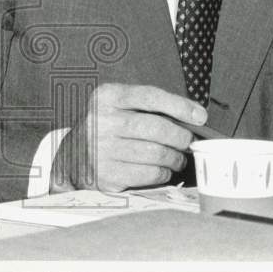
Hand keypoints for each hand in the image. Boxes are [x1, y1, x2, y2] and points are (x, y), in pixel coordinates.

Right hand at [51, 83, 205, 192]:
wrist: (72, 158)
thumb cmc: (106, 129)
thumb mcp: (117, 106)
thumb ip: (148, 107)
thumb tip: (193, 117)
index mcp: (106, 96)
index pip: (150, 96)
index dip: (180, 106)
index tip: (200, 116)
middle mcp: (102, 120)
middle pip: (157, 128)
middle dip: (181, 137)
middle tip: (188, 142)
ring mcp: (102, 149)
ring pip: (157, 153)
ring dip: (175, 158)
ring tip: (177, 158)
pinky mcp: (106, 175)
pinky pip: (150, 174)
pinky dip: (163, 173)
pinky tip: (162, 170)